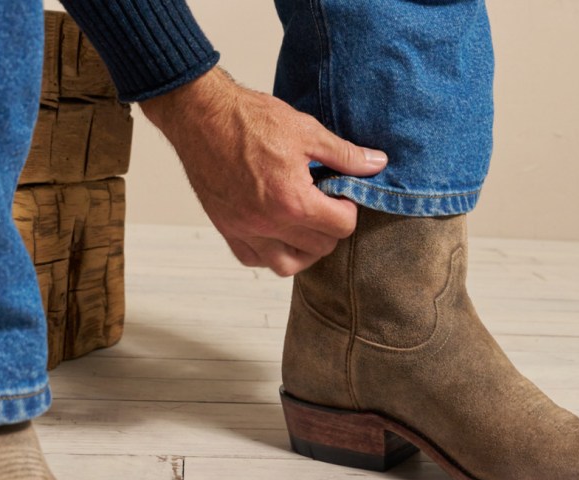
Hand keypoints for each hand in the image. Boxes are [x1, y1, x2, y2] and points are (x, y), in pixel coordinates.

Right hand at [140, 68, 386, 275]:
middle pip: (319, 248)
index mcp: (293, 201)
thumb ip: (345, 154)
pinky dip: (269, 253)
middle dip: (330, 227)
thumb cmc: (249, 120)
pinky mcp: (226, 227)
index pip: (342, 227)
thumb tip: (377, 163)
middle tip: (324, 204)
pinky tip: (276, 230)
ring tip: (305, 225)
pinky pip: (253, 259)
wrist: (201, 115)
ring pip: (287, 265)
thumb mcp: (306, 130)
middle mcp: (268, 224)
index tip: (341, 194)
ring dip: (304, 250)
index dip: (349, 209)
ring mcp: (244, 230)